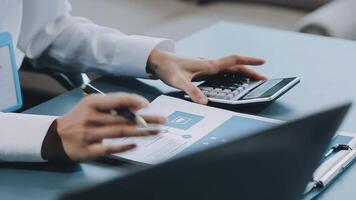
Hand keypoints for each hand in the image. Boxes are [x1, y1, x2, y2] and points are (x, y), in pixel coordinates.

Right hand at [56, 93, 164, 160]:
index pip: (118, 100)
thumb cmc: (79, 117)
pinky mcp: (88, 150)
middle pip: (123, 118)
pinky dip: (124, 147)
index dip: (135, 101)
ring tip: (156, 131)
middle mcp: (91, 118)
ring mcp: (89, 135)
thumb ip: (112, 103)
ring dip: (141, 132)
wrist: (56, 136)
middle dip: (146, 119)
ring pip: (120, 132)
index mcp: (92, 104)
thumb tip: (137, 106)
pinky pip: (110, 148)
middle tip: (163, 120)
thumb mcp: (91, 104)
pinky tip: (136, 145)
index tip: (149, 105)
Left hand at [147, 49, 266, 103]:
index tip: (263, 62)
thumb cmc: (168, 68)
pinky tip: (233, 82)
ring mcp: (207, 67)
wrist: (158, 61)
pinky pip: (222, 72)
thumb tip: (205, 102)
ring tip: (253, 81)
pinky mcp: (202, 70)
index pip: (233, 60)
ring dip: (242, 73)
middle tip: (264, 78)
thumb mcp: (179, 81)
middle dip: (251, 71)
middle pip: (235, 66)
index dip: (249, 61)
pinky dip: (232, 76)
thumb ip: (192, 91)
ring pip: (229, 69)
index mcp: (208, 65)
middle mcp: (210, 64)